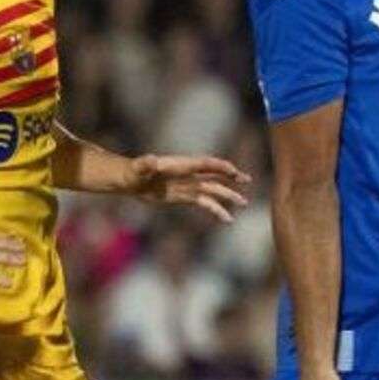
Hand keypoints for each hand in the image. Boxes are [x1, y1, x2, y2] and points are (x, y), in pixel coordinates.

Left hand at [127, 154, 251, 222]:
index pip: (205, 164)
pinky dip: (217, 210)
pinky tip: (228, 219)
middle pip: (215, 174)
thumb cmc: (134, 172)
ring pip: (214, 189)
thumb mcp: (139, 168)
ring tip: (244, 203)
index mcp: (182, 165)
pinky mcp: (186, 196)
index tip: (233, 171)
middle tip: (247, 180)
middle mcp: (189, 174)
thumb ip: (145, 164)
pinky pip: (205, 203)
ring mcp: (189, 185)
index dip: (219, 166)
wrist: (132, 180)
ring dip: (229, 195)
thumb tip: (150, 160)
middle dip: (231, 177)